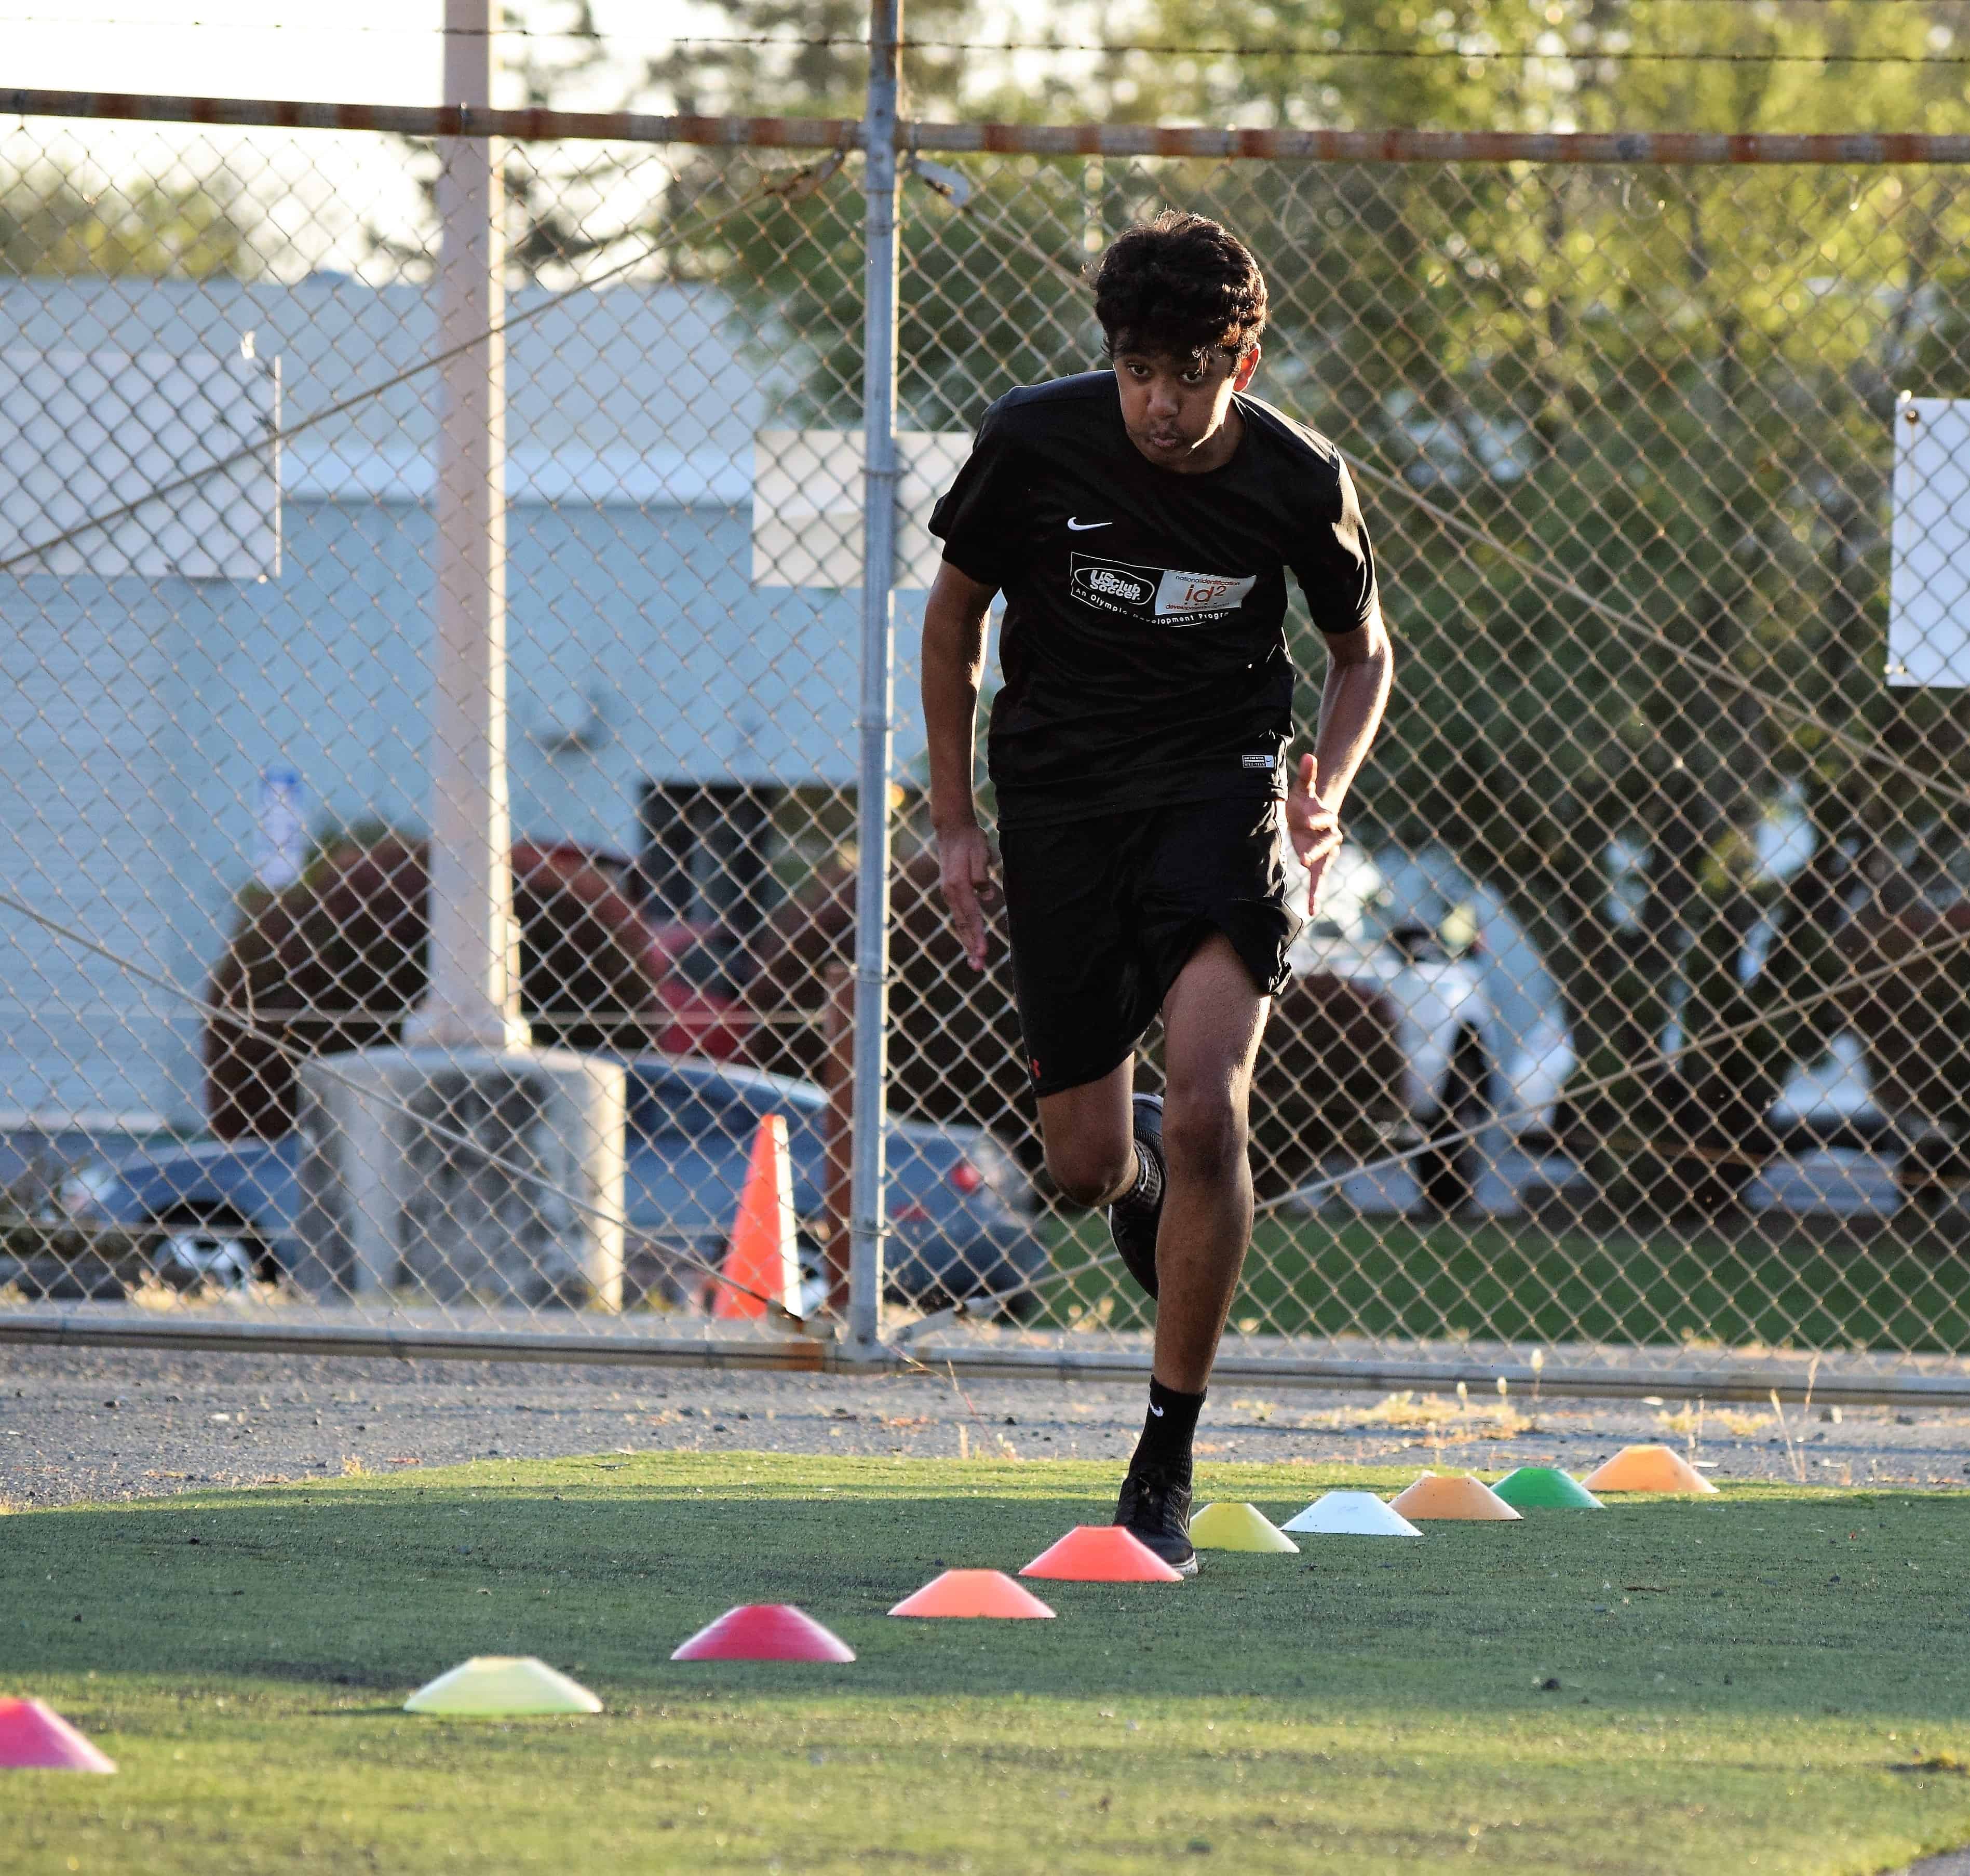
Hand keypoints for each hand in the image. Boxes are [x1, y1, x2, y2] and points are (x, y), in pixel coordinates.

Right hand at [934, 821, 999, 970]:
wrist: (952, 829)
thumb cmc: (969, 840)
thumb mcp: (979, 853)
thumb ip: (980, 874)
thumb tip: (986, 896)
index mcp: (958, 886)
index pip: (970, 916)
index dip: (976, 936)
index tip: (982, 953)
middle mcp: (950, 893)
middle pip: (963, 924)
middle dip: (971, 947)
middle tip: (978, 967)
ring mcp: (949, 893)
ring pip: (961, 922)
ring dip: (968, 941)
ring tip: (976, 960)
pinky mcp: (952, 892)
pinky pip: (960, 915)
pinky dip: (966, 930)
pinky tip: (972, 941)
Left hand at [1285, 752, 1340, 916]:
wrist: (1310, 816)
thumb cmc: (1305, 802)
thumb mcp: (1302, 788)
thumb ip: (1307, 774)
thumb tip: (1308, 754)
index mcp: (1326, 818)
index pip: (1324, 819)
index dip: (1316, 819)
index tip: (1305, 821)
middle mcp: (1330, 837)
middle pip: (1326, 844)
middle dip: (1316, 850)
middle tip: (1303, 857)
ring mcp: (1325, 853)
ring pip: (1324, 867)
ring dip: (1317, 881)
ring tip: (1312, 899)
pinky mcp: (1318, 864)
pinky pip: (1317, 881)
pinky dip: (1315, 896)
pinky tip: (1310, 912)